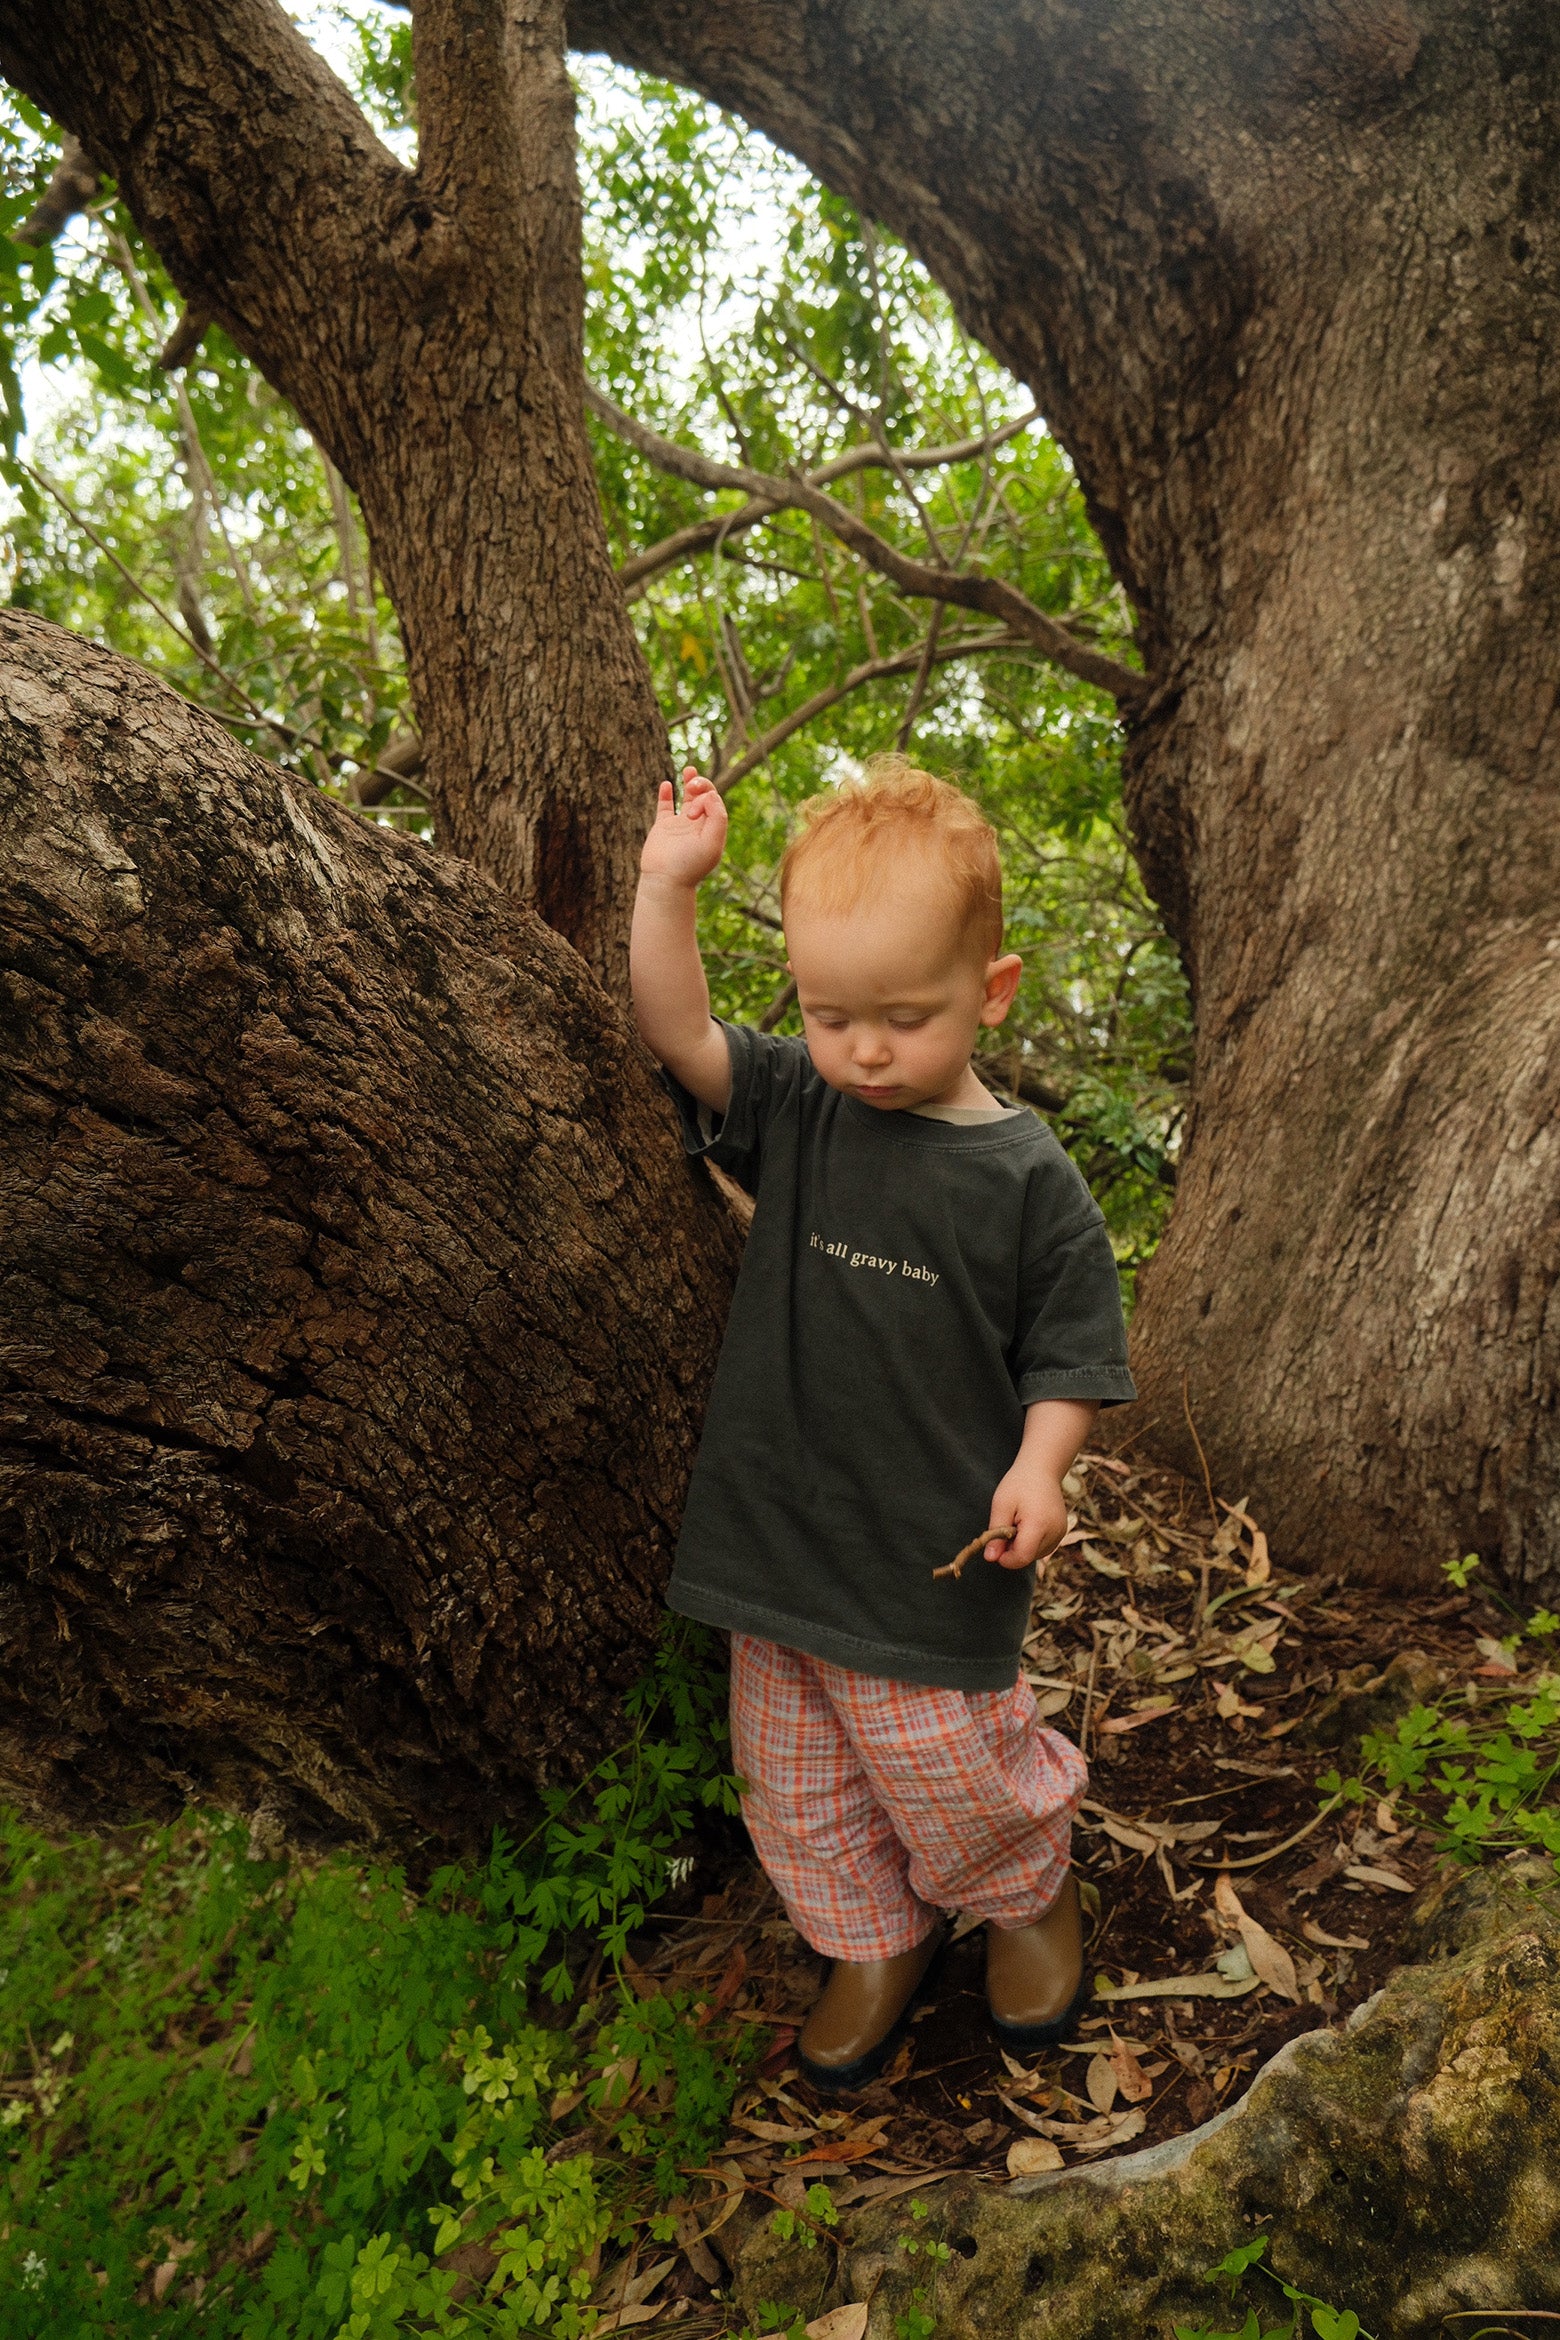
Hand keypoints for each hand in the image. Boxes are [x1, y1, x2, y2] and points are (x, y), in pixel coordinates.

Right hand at [641, 767, 726, 886]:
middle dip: (700, 785)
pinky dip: (666, 794)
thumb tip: (711, 795)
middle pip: (704, 796)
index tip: (695, 811)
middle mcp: (698, 826)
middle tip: (692, 788)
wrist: (665, 880)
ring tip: (690, 769)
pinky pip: (665, 807)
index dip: (706, 797)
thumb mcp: (712, 842)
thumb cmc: (690, 864)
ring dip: (690, 782)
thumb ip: (718, 816)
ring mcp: (680, 826)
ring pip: (687, 798)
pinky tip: (666, 784)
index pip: (714, 801)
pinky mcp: (662, 827)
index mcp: (712, 829)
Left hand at [982, 1464, 1068, 1571]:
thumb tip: (990, 1558)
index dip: (1006, 1559)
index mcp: (1039, 1524)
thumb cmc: (1019, 1484)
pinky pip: (1042, 1548)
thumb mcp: (1001, 1505)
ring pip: (1035, 1555)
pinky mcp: (1062, 1533)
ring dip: (1022, 1546)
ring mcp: (1061, 1533)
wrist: (1042, 1469)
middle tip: (1007, 1526)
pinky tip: (1027, 1525)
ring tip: (1018, 1523)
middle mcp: (1054, 1532)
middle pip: (1028, 1557)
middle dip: (1012, 1550)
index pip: (1022, 1557)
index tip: (995, 1548)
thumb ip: (995, 1534)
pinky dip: (1031, 1542)